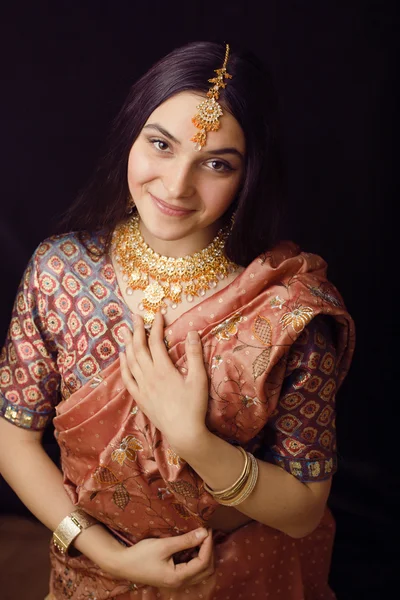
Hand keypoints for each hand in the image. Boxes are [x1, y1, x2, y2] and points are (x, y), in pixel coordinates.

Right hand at [105, 527, 213, 588]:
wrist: (123, 565)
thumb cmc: (141, 555)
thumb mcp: (164, 545)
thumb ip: (185, 540)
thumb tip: (204, 532)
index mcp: (178, 577)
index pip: (203, 562)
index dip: (208, 544)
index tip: (207, 528)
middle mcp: (181, 583)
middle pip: (206, 569)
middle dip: (209, 550)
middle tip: (206, 532)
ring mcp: (178, 581)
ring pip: (202, 571)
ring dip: (205, 554)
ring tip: (201, 537)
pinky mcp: (174, 577)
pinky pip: (193, 570)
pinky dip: (198, 557)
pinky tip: (194, 544)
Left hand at [119, 312, 208, 452]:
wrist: (183, 432)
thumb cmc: (194, 406)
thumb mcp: (199, 379)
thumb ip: (195, 355)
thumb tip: (192, 332)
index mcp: (163, 369)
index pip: (155, 342)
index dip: (155, 326)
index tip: (157, 314)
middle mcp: (149, 376)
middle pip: (139, 348)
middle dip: (136, 330)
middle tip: (134, 316)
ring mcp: (142, 387)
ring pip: (130, 361)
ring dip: (127, 344)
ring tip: (125, 331)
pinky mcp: (139, 398)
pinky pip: (127, 378)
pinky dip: (123, 365)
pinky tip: (122, 357)